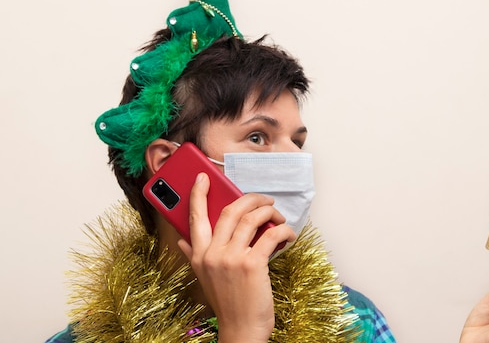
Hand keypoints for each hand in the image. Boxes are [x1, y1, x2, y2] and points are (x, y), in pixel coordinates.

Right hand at [177, 173, 295, 342]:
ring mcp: (231, 258)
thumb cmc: (228, 303)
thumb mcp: (204, 278)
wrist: (241, 330)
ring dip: (269, 211)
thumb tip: (183, 241)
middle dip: (250, 198)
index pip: (194, 217)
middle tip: (263, 199)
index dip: (198, 194)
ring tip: (278, 215)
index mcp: (199, 255)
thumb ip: (193, 256)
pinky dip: (284, 231)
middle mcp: (212, 254)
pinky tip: (288, 234)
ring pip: (252, 218)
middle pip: (230, 210)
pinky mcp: (252, 264)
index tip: (203, 178)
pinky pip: (271, 235)